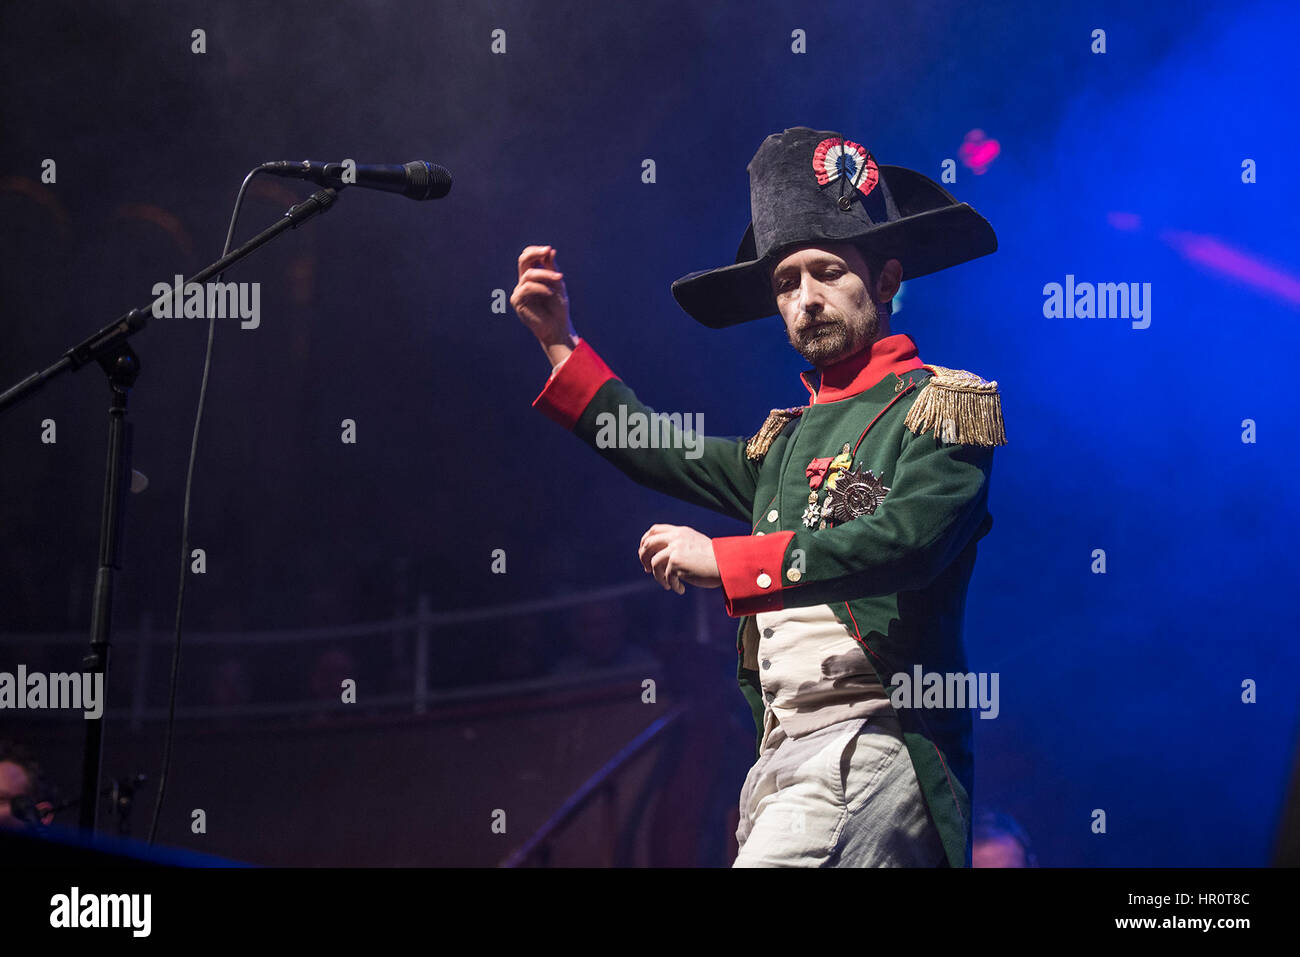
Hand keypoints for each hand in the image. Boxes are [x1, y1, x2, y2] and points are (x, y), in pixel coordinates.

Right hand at [511, 245, 576, 362]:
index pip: (528, 257)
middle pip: (523, 260)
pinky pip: (527, 288)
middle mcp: (523, 282)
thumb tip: (550, 250)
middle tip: (547, 250)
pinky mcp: (517, 301)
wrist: (558, 327)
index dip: (536, 251)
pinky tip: (551, 293)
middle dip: (535, 253)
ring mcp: (519, 291)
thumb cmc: (558, 308)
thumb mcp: (557, 284)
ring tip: (560, 279)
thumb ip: (552, 268)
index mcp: (533, 277)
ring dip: (546, 274)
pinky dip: (541, 288)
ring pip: (529, 274)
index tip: (549, 249)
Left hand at [637, 524, 721, 593]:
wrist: (727, 564)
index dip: (645, 541)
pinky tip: (681, 589)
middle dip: (643, 558)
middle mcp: (676, 538)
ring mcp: (675, 549)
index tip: (645, 553)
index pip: (655, 530)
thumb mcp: (695, 545)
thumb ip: (680, 546)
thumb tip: (661, 558)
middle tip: (647, 570)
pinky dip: (672, 585)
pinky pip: (667, 577)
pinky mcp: (676, 562)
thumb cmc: (715, 559)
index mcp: (680, 532)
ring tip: (668, 584)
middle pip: (648, 544)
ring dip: (658, 577)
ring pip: (654, 563)